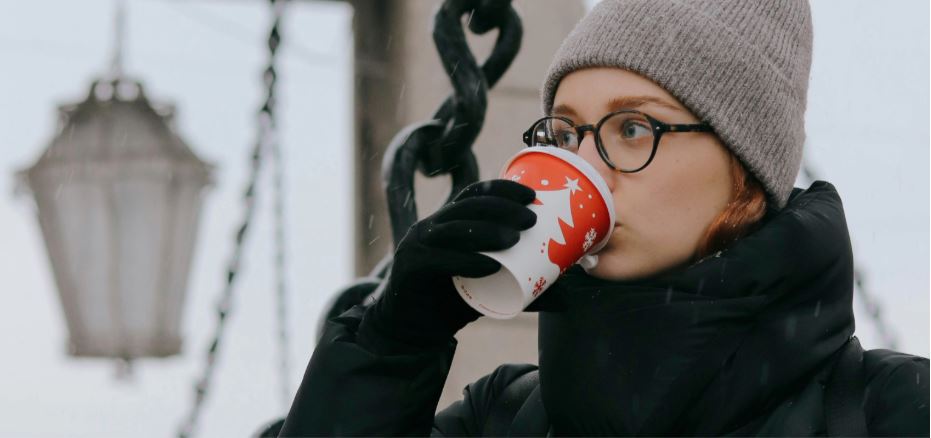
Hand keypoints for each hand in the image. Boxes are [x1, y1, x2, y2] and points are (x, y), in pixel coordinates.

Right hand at [358, 179, 536, 349]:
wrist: (411, 332)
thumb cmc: (450, 304)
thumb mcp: (488, 291)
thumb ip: (520, 290)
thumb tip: (564, 298)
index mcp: (448, 223)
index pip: (474, 194)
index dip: (502, 189)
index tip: (532, 195)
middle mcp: (430, 227)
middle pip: (467, 207)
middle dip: (501, 207)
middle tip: (531, 219)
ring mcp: (416, 246)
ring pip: (453, 230)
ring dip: (486, 231)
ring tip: (514, 239)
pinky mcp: (409, 268)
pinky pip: (438, 260)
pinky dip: (465, 261)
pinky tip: (488, 265)